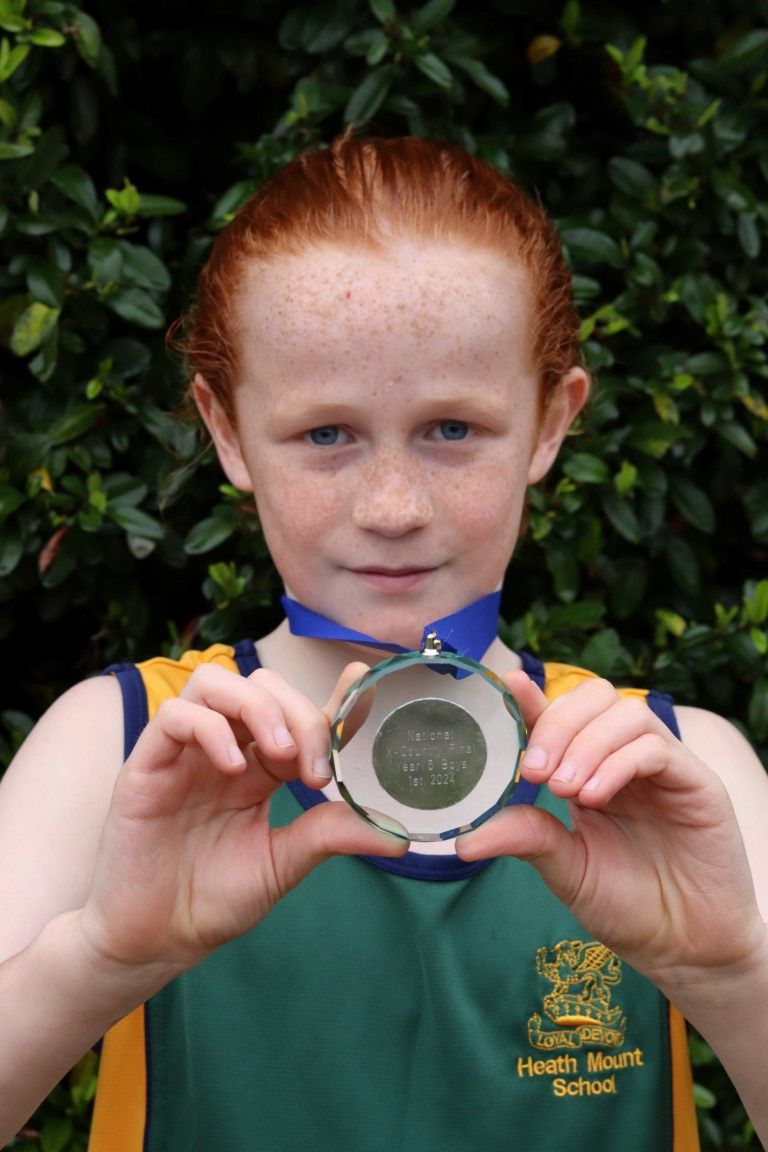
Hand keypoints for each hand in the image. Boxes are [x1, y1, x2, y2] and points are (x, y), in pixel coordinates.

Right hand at [78, 662, 404, 978]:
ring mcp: (184, 753)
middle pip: (261, 685)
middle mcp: (223, 748)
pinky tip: (234, 767)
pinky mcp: (147, 764)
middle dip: (299, 713)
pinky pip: (175, 716)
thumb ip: (331, 835)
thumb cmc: (214, 898)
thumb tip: (398, 837)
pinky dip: (211, 729)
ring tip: (280, 757)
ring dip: (258, 707)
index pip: (296, 712)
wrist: (157, 939)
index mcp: (258, 766)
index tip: (362, 687)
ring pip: (216, 682)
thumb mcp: (285, 862)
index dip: (332, 697)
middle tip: (315, 770)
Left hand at [456, 671, 763, 996]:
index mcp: (590, 768)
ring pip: (626, 713)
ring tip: (566, 791)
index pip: (561, 715)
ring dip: (586, 744)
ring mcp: (664, 766)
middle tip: (534, 771)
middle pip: (594, 698)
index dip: (534, 698)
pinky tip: (595, 798)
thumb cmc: (626, 905)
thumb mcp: (564, 868)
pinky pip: (656, 748)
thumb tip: (465, 839)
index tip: (508, 687)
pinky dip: (618, 763)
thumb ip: (526, 838)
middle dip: (556, 723)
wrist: (683, 947)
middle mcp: (626, 757)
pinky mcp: (697, 783)